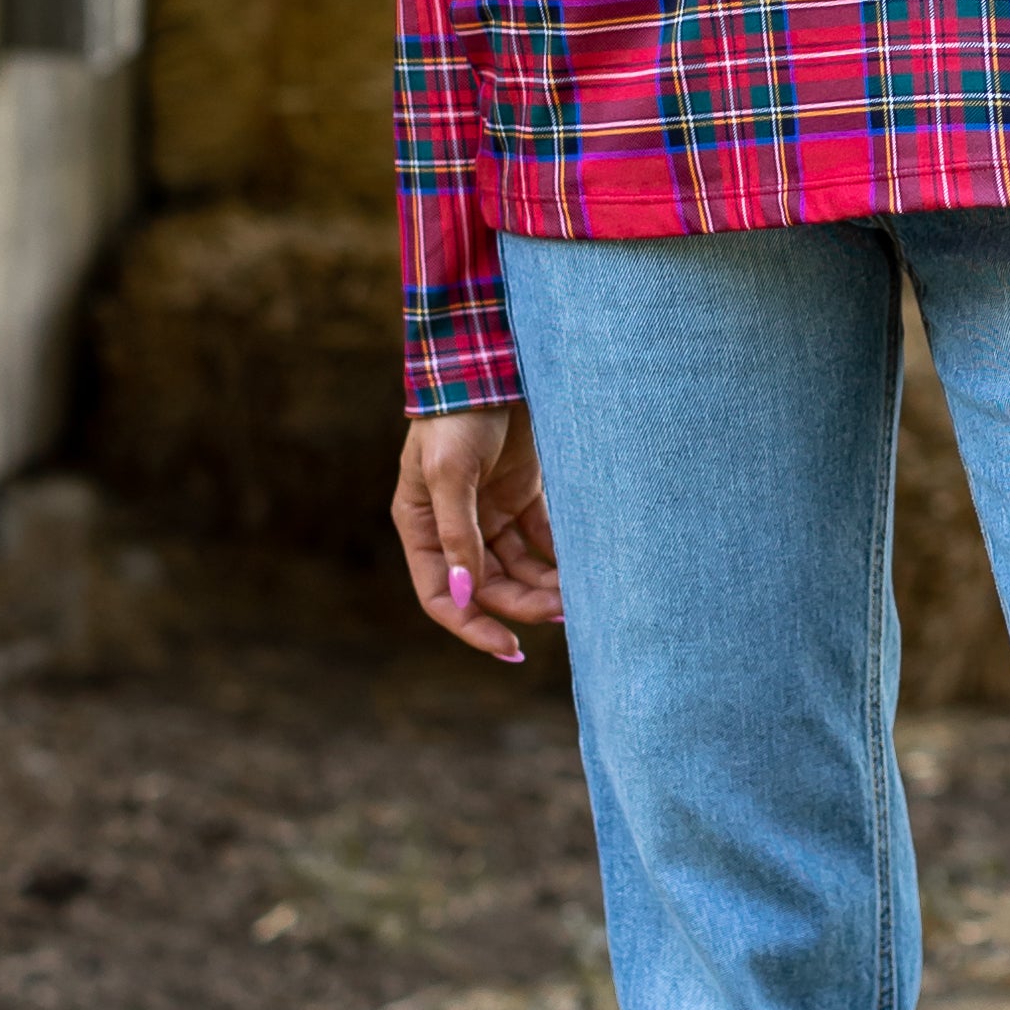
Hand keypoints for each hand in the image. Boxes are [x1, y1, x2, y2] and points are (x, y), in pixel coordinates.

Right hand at [392, 406, 562, 664]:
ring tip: (578, 597)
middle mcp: (455, 527)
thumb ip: (460, 533)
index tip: (508, 646)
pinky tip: (585, 569)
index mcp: (423, 526)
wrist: (493, 363)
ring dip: (544, 588)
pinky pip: (542, 541)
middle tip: (563, 613)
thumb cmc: (457, 417)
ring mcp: (490, 513)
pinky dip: (560, 558)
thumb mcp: (450, 473)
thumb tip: (466, 593)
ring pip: (518, 570)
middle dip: (522, 606)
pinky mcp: (522, 496)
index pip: (442, 594)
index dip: (470, 625)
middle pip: (487, 588)